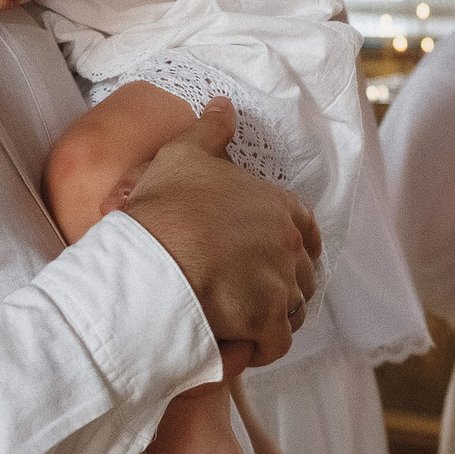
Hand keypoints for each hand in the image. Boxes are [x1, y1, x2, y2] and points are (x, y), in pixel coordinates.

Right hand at [122, 99, 322, 367]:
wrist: (149, 261)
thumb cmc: (163, 209)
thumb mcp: (183, 155)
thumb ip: (210, 130)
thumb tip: (223, 104)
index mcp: (280, 205)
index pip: (305, 230)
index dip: (290, 246)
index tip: (269, 259)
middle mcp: (290, 244)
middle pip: (300, 273)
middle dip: (279, 285)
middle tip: (246, 294)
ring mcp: (282, 284)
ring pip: (292, 310)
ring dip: (272, 319)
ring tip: (241, 321)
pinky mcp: (268, 321)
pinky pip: (276, 344)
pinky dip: (260, 349)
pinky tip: (237, 345)